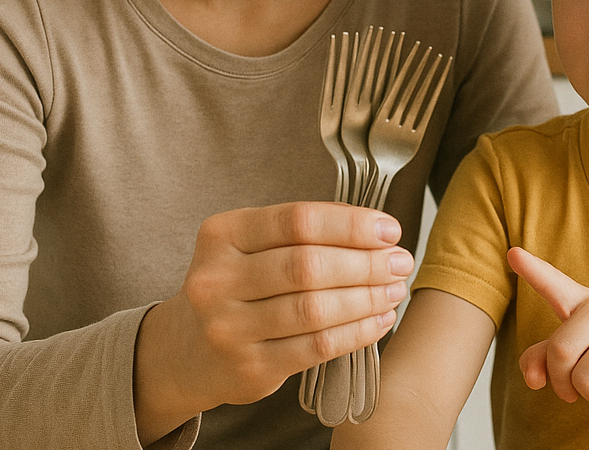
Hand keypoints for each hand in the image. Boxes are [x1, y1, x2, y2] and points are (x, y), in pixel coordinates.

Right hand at [134, 201, 412, 442]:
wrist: (187, 349)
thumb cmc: (238, 284)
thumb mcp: (251, 244)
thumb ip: (303, 230)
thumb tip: (374, 227)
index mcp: (222, 234)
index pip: (297, 221)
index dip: (350, 224)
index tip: (390, 230)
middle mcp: (217, 280)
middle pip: (308, 266)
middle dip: (366, 263)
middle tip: (401, 261)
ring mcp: (228, 328)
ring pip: (315, 309)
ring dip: (367, 298)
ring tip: (395, 289)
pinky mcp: (248, 368)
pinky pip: (316, 346)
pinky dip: (356, 332)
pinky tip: (378, 320)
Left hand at [507, 246, 588, 412]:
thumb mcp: (575, 350)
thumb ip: (542, 357)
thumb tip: (533, 379)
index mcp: (583, 301)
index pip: (553, 284)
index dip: (532, 270)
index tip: (513, 254)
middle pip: (560, 352)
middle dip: (562, 381)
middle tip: (574, 387)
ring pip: (584, 379)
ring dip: (588, 394)